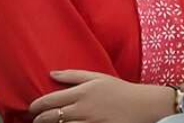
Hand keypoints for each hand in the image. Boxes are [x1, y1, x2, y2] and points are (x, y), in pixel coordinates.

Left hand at [29, 70, 172, 122]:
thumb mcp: (98, 77)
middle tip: (37, 119)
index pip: (51, 100)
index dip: (37, 106)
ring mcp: (89, 122)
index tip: (32, 108)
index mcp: (83, 92)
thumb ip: (74, 75)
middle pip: (52, 116)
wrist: (142, 105)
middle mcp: (84, 108)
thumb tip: (51, 73)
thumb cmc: (120, 90)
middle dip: (40, 119)